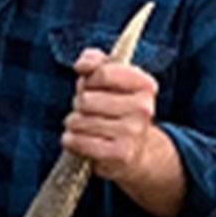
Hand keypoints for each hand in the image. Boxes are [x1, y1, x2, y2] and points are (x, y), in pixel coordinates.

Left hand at [62, 48, 184, 216]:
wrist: (136, 152)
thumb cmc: (117, 111)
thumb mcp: (111, 81)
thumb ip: (95, 63)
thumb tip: (82, 64)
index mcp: (145, 85)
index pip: (103, 72)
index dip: (88, 81)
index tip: (91, 87)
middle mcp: (143, 108)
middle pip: (87, 99)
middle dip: (79, 104)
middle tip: (87, 111)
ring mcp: (133, 132)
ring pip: (79, 121)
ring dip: (73, 124)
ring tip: (84, 127)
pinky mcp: (120, 153)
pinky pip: (79, 142)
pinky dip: (70, 141)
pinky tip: (77, 140)